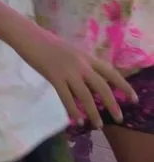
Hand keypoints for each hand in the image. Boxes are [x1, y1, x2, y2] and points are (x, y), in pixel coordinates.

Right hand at [15, 25, 137, 127]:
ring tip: (98, 126)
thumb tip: (88, 80)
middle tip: (119, 118)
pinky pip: (67, 97)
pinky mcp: (54, 76)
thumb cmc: (46, 43)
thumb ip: (81, 64)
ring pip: (85, 95)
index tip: (134, 99)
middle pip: (102, 86)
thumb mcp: (70, 52)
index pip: (111, 72)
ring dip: (93, 112)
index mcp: (86, 56)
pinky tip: (77, 121)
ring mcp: (68, 70)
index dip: (124, 86)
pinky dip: (73, 111)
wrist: (28, 36)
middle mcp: (81, 64)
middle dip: (112, 104)